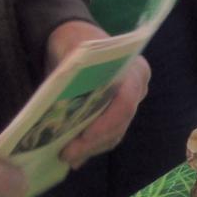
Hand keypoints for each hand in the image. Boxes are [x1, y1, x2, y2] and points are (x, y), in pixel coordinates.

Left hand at [43, 20, 151, 168]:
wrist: (76, 38)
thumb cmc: (74, 41)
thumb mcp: (70, 51)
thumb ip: (71, 74)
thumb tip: (59, 101)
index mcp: (133, 71)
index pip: (125, 104)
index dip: (105, 124)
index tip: (82, 137)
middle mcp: (137, 89)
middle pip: (120, 124)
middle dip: (94, 142)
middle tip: (67, 155)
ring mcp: (130, 103)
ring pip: (115, 133)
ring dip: (92, 148)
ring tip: (68, 157)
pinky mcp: (117, 113)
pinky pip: (109, 134)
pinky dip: (92, 145)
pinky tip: (74, 156)